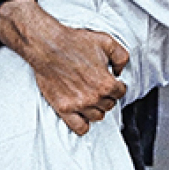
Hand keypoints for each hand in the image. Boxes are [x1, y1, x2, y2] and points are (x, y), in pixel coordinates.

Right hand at [0, 0, 127, 134]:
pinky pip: (79, 128)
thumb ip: (121, 57)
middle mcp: (93, 97)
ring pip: (97, 116)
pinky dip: (83, 124)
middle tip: (99, 87)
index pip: (121, 92)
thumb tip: (120, 71)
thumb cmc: (74, 42)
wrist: (47, 46)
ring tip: (90, 98)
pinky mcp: (63, 108)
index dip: (117, 85)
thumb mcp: (106, 41)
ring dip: (96, 108)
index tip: (111, 81)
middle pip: (109, 105)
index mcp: (105, 83)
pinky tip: (82, 114)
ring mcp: (78, 105)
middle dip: (107, 96)